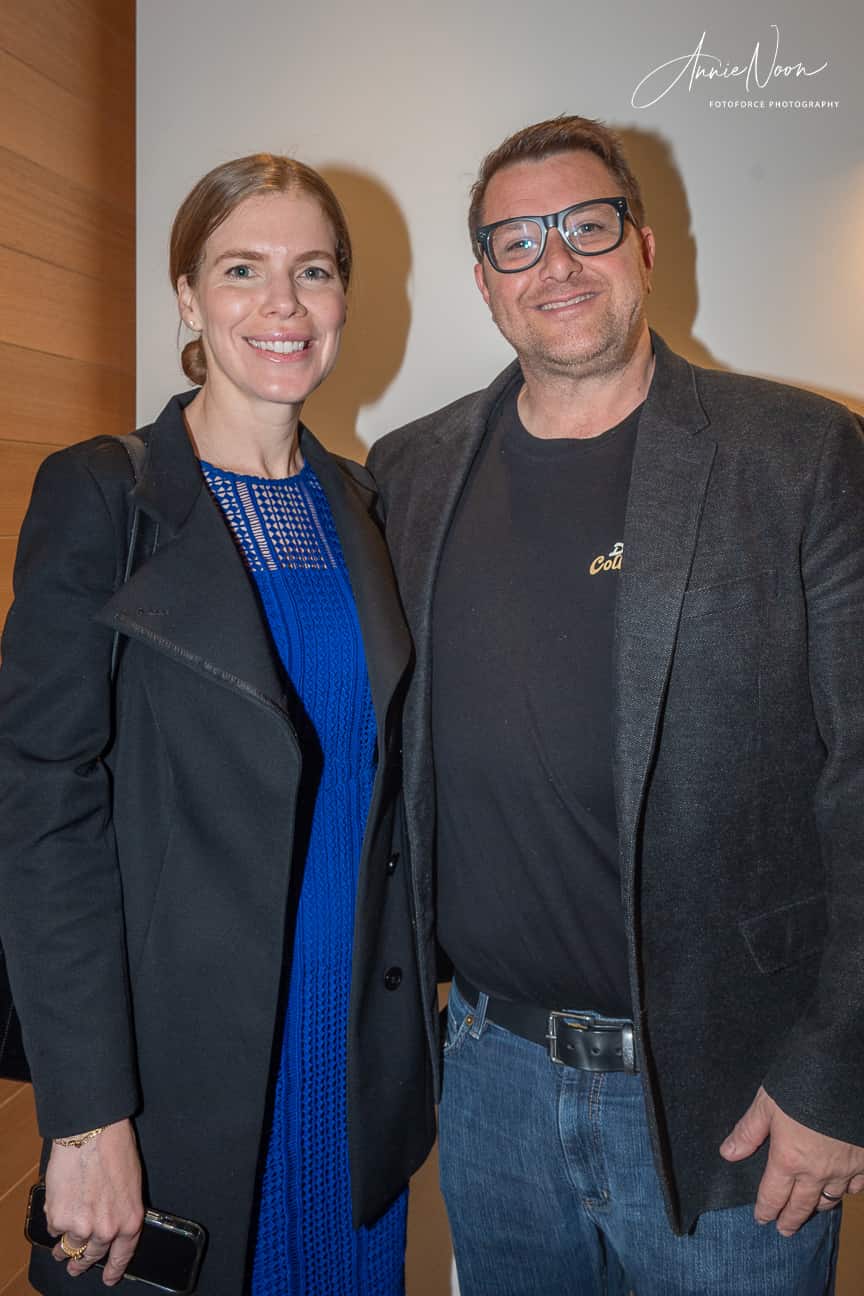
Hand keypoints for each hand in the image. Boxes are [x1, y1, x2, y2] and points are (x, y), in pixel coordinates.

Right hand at [45, 1118, 143, 1285]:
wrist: (92, 1133)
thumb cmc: (115, 1150)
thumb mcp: (131, 1185)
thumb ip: (121, 1210)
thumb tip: (110, 1227)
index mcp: (130, 1220)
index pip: (122, 1255)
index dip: (114, 1269)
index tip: (109, 1278)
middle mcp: (107, 1230)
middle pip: (92, 1256)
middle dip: (82, 1263)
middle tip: (75, 1266)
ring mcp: (82, 1227)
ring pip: (70, 1247)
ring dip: (63, 1249)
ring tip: (60, 1250)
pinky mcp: (60, 1220)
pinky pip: (55, 1229)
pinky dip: (55, 1222)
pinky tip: (58, 1209)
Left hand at [720, 1086, 863, 1235]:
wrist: (843, 1076)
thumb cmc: (800, 1085)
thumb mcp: (766, 1104)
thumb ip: (748, 1132)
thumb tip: (727, 1154)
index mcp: (789, 1159)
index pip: (773, 1196)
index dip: (766, 1210)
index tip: (762, 1219)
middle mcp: (817, 1172)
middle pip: (802, 1206)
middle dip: (790, 1219)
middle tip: (784, 1230)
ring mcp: (845, 1170)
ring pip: (830, 1199)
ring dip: (816, 1207)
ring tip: (809, 1211)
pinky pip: (856, 1187)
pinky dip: (847, 1191)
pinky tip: (842, 1190)